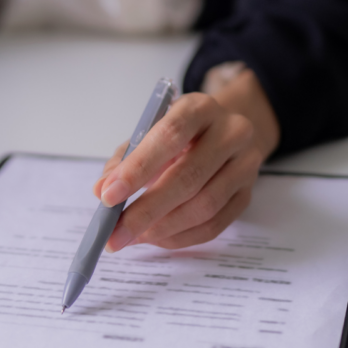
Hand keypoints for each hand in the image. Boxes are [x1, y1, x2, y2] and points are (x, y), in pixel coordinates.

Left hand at [93, 69, 279, 250]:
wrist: (225, 134)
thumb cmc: (179, 136)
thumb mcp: (149, 135)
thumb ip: (124, 160)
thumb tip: (101, 191)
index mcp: (199, 108)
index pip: (169, 136)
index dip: (138, 169)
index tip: (108, 197)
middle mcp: (230, 132)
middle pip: (189, 177)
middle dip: (147, 211)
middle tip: (116, 233)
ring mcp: (245, 165)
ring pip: (205, 206)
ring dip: (163, 228)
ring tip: (133, 237)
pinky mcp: (247, 195)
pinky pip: (215, 226)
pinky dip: (180, 237)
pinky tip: (156, 239)